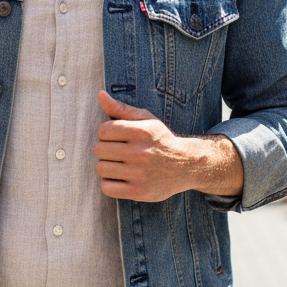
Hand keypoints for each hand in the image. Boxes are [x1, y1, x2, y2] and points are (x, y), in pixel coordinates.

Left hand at [94, 92, 241, 200]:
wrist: (187, 165)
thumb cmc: (161, 139)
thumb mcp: (146, 120)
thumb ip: (120, 109)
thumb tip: (100, 95)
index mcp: (141, 132)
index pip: (103, 130)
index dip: (106, 133)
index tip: (116, 137)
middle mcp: (140, 152)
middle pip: (99, 150)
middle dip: (105, 150)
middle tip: (118, 152)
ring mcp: (140, 174)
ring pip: (101, 168)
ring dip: (107, 166)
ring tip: (119, 165)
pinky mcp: (139, 192)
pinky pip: (107, 188)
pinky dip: (109, 183)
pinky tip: (120, 178)